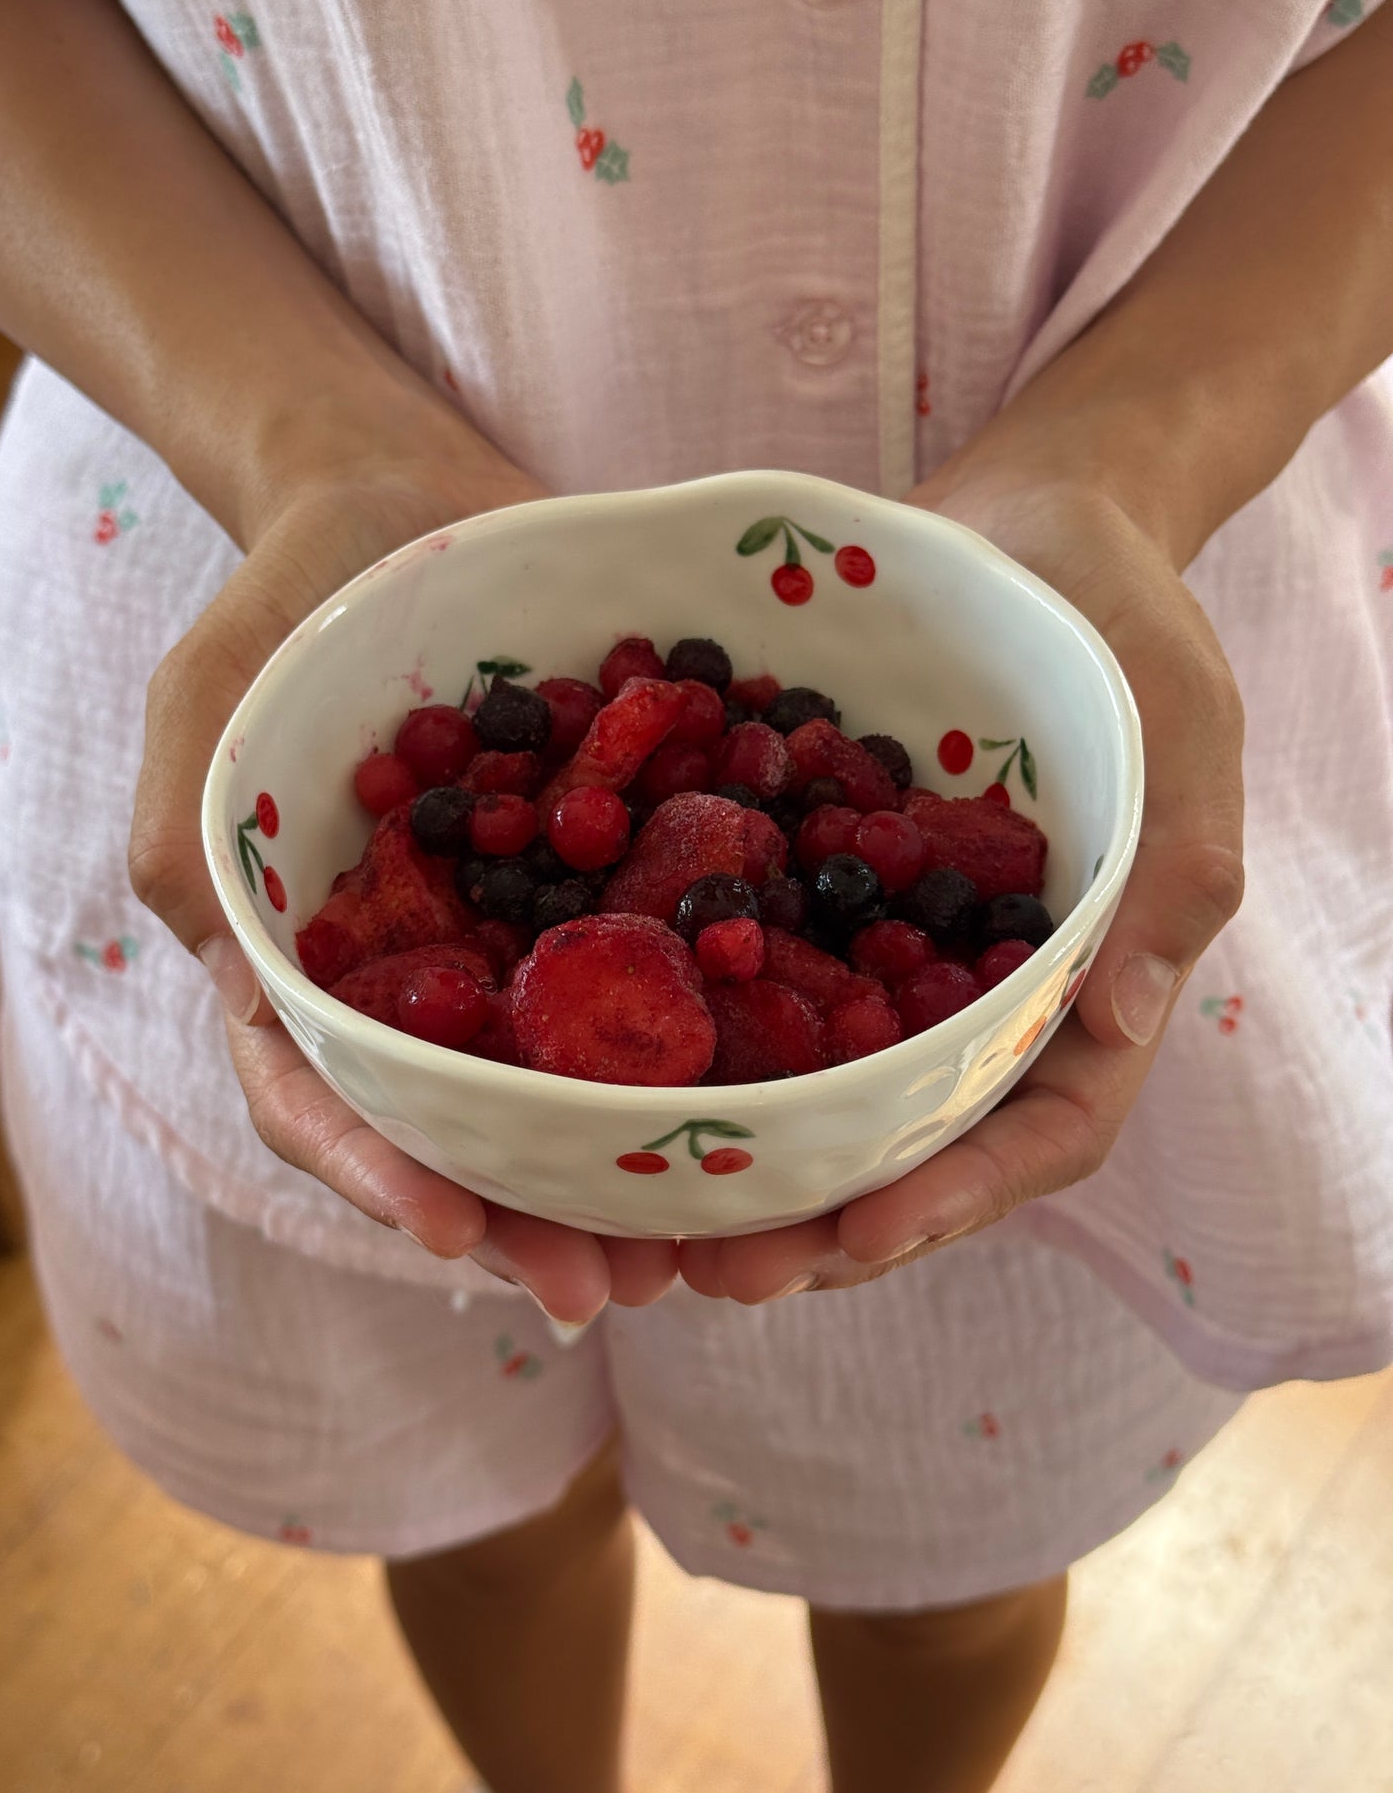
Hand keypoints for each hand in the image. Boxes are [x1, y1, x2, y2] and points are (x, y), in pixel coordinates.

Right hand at [129, 411, 678, 1321]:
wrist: (412, 493)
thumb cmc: (291, 597)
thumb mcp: (210, 700)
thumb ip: (198, 843)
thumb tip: (242, 993)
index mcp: (305, 960)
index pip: (321, 1094)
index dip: (380, 1174)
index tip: (457, 1237)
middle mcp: (416, 973)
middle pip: (456, 1128)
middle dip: (524, 1219)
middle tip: (611, 1288)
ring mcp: (511, 937)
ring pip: (561, 1084)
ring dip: (616, 1178)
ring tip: (693, 1249)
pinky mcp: (601, 886)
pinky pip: (650, 979)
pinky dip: (699, 1051)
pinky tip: (764, 1107)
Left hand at [681, 459, 1243, 1304]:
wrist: (1025, 519)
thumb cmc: (1121, 614)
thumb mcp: (1179, 718)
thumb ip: (1172, 863)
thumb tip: (1124, 1021)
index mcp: (1088, 980)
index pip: (1043, 1129)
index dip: (956, 1197)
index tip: (857, 1240)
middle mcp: (987, 994)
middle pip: (918, 1148)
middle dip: (823, 1225)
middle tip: (713, 1273)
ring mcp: (899, 957)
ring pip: (831, 1098)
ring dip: (750, 1172)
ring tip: (649, 1226)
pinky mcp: (821, 902)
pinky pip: (763, 993)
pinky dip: (703, 1051)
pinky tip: (614, 1081)